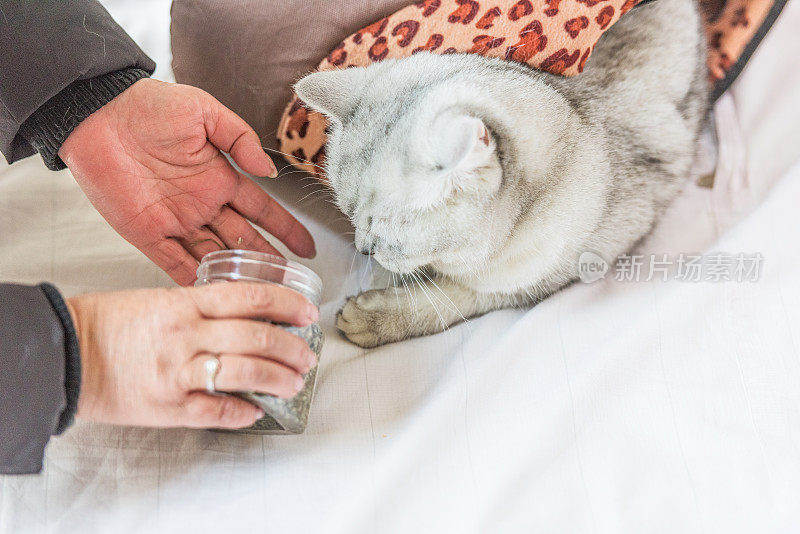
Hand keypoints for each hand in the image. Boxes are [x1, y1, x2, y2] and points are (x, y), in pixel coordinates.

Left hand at [59, 78, 315, 285]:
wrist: (98, 114)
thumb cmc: (149, 106)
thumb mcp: (204, 111)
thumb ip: (240, 139)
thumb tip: (269, 170)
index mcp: (219, 178)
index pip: (261, 210)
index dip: (286, 229)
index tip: (307, 247)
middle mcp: (202, 204)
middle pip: (243, 240)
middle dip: (267, 261)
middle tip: (289, 282)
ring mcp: (177, 221)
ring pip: (215, 256)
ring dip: (236, 276)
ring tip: (260, 295)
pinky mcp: (148, 233)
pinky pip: (175, 263)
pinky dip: (194, 280)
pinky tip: (214, 295)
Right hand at [67, 282, 319, 428]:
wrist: (66, 352)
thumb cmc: (111, 323)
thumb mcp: (160, 299)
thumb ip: (202, 306)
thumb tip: (249, 315)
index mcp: (185, 303)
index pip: (251, 297)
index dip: (287, 304)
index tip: (307, 312)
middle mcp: (186, 334)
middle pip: (258, 337)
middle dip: (292, 348)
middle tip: (307, 356)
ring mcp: (178, 371)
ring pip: (245, 373)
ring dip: (278, 380)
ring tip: (293, 384)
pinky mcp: (167, 405)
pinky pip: (216, 411)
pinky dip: (242, 412)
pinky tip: (256, 411)